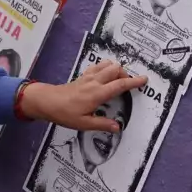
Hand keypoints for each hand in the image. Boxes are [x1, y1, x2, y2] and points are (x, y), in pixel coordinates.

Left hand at [19, 60, 146, 131]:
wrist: (47, 101)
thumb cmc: (65, 113)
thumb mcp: (84, 123)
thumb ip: (102, 124)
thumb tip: (118, 127)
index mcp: (97, 94)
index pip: (120, 85)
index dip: (134, 82)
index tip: (144, 79)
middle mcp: (95, 82)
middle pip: (116, 69)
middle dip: (126, 74)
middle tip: (129, 84)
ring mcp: (88, 76)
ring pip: (108, 65)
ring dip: (116, 69)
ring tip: (118, 80)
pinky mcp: (83, 75)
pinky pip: (98, 66)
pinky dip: (106, 67)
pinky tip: (105, 75)